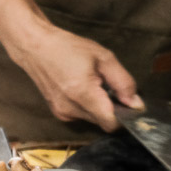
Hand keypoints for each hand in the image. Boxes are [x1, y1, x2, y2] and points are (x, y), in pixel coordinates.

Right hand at [10, 25, 141, 131]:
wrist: (34, 48)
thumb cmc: (68, 48)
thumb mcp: (103, 57)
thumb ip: (123, 81)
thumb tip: (135, 102)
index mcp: (83, 94)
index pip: (111, 123)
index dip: (125, 116)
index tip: (130, 103)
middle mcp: (70, 109)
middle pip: (103, 122)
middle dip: (113, 109)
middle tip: (111, 86)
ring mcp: (62, 113)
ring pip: (93, 119)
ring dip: (100, 107)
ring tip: (94, 85)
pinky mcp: (58, 112)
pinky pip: (81, 116)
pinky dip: (88, 106)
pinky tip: (82, 89)